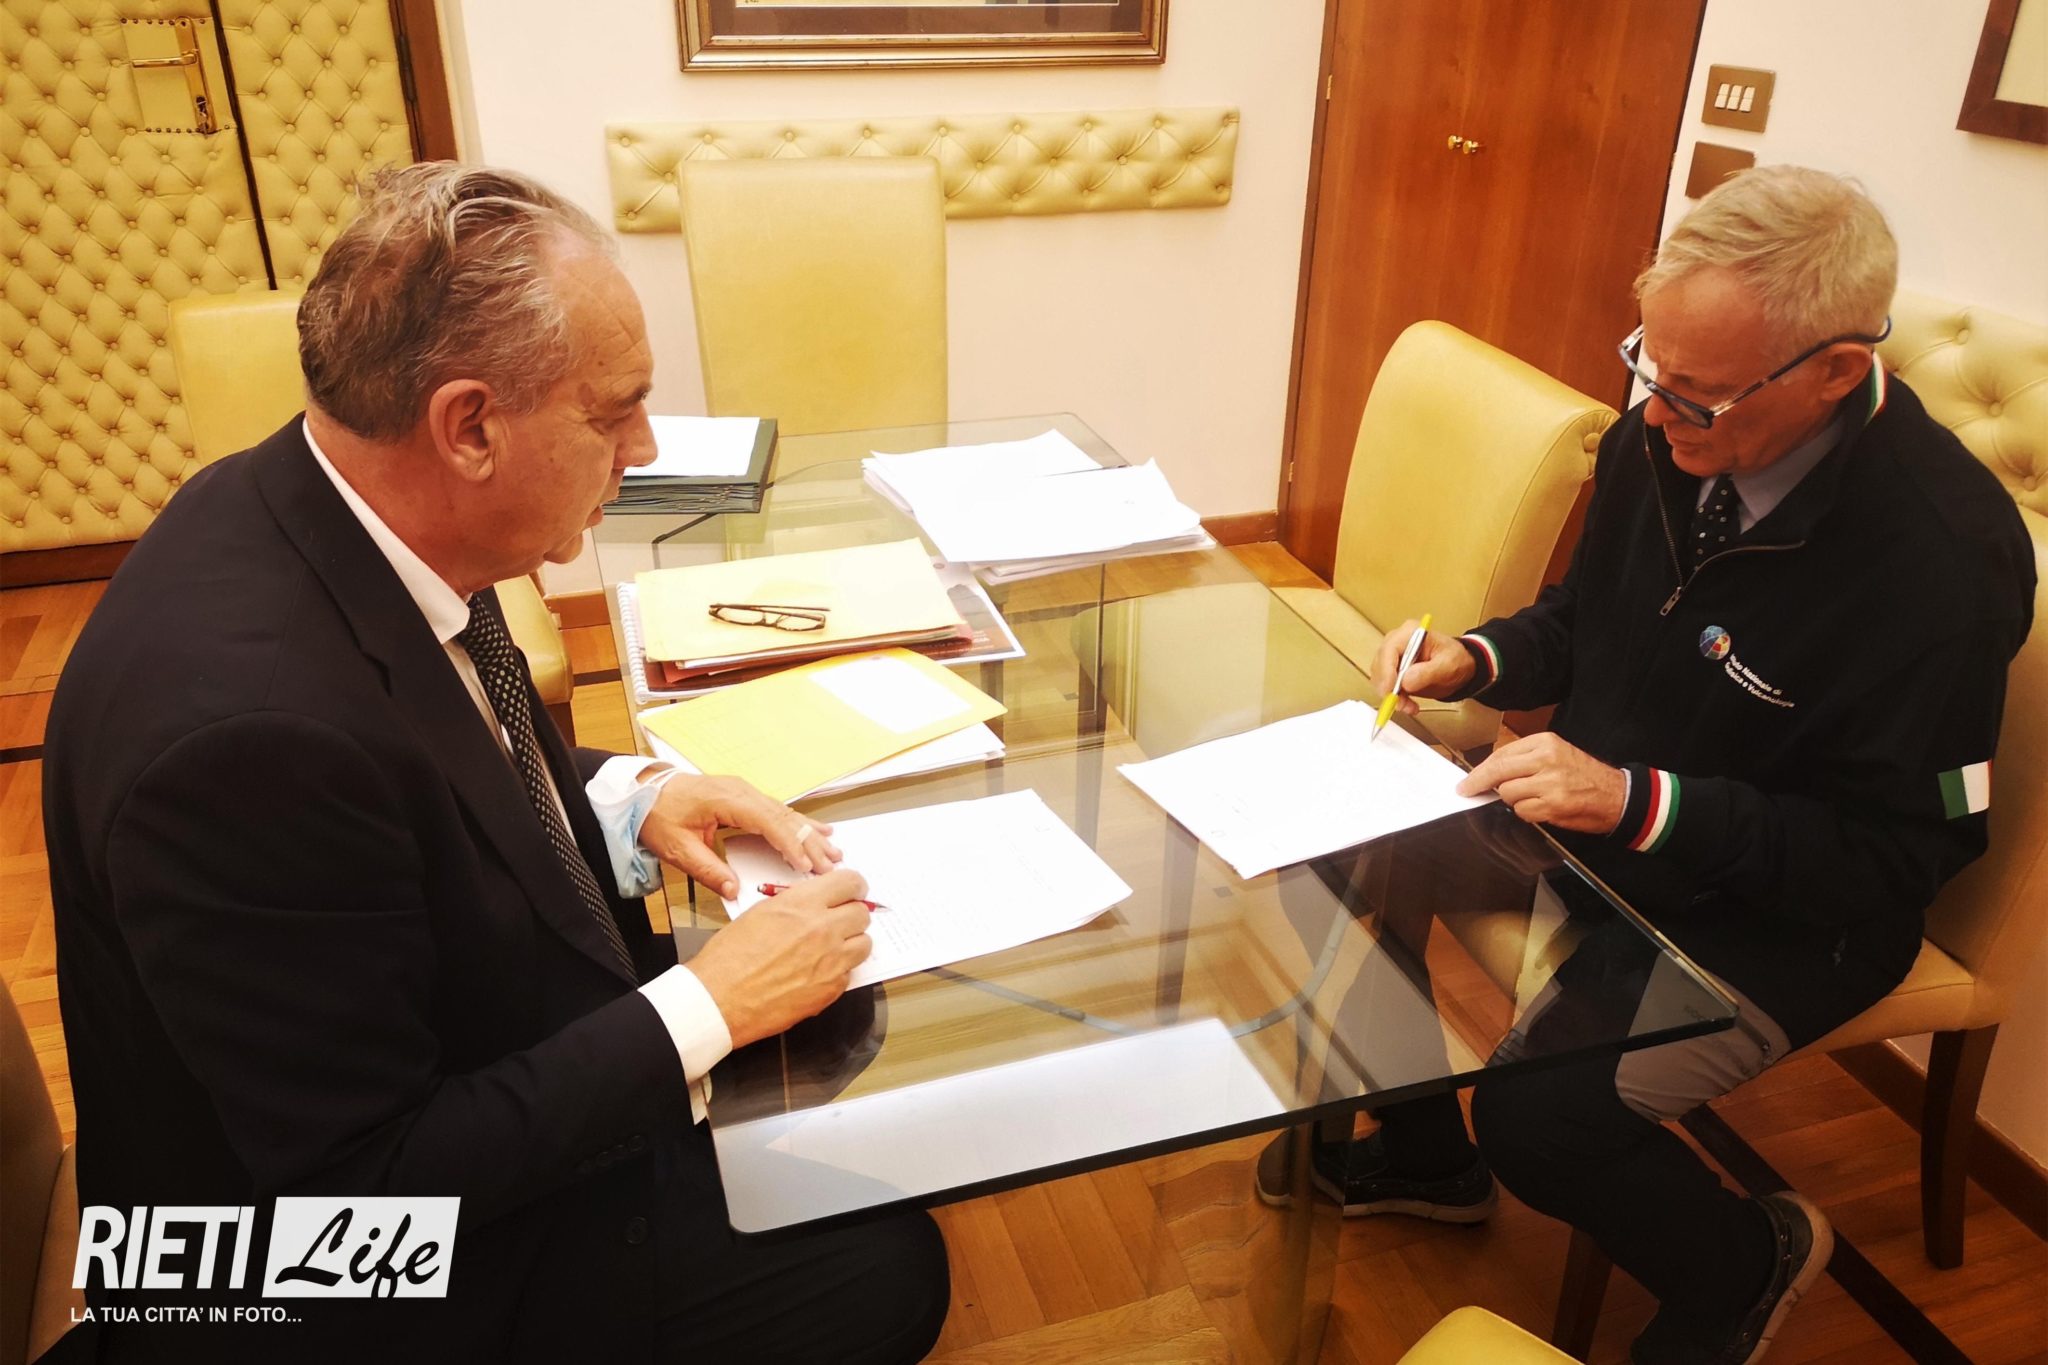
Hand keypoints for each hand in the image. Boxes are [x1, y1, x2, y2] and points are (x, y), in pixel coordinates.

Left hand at [637, 774, 839, 899]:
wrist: (641, 793)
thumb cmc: (657, 815)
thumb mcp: (678, 848)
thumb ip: (708, 870)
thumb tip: (734, 890)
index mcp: (726, 799)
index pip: (768, 821)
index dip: (790, 843)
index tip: (807, 864)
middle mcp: (741, 792)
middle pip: (784, 817)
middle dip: (810, 842)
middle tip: (832, 863)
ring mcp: (744, 793)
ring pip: (785, 813)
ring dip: (809, 833)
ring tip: (834, 850)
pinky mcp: (743, 799)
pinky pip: (777, 811)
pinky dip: (798, 824)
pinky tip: (817, 830)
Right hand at [688, 868, 873, 1047]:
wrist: (720, 1000)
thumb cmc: (729, 959)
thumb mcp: (759, 913)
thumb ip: (794, 904)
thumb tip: (815, 903)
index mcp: (802, 904)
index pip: (851, 883)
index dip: (854, 887)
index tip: (853, 892)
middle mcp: (822, 929)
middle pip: (862, 914)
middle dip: (852, 915)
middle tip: (840, 921)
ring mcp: (831, 960)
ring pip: (864, 944)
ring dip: (851, 943)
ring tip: (830, 949)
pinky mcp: (831, 989)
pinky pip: (850, 973)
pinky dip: (838, 972)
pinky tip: (816, 973)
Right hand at [1372, 619, 1475, 714]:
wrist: (1459, 667)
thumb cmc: (1456, 659)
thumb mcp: (1448, 665)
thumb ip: (1428, 672)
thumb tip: (1406, 681)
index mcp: (1410, 633)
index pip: (1389, 649)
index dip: (1386, 671)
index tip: (1391, 689)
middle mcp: (1397, 643)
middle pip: (1380, 665)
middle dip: (1388, 687)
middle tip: (1401, 703)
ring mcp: (1393, 657)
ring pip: (1380, 678)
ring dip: (1391, 696)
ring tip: (1409, 706)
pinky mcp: (1393, 672)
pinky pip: (1385, 687)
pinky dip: (1395, 699)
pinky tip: (1409, 705)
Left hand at [1456, 732, 1625, 834]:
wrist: (1617, 796)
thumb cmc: (1584, 775)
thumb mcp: (1557, 753)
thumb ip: (1525, 758)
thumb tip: (1490, 770)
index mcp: (1545, 742)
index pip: (1501, 754)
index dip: (1480, 769)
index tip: (1467, 779)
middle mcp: (1546, 759)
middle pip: (1498, 771)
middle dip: (1478, 784)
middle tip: (1466, 791)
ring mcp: (1549, 783)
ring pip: (1507, 793)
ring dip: (1513, 800)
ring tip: (1533, 797)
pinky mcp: (1552, 805)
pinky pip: (1522, 811)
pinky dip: (1526, 813)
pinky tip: (1542, 808)